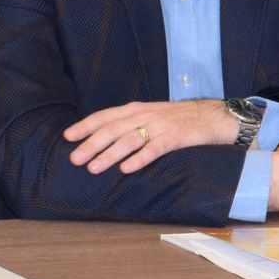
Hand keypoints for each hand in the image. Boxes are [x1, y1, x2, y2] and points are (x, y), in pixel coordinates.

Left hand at [64, 100, 238, 174]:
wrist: (210, 116)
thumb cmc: (176, 119)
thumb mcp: (149, 115)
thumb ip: (128, 123)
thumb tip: (102, 136)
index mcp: (135, 109)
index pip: (105, 116)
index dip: (86, 126)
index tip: (68, 136)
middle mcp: (144, 115)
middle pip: (112, 129)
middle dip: (91, 144)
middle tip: (75, 158)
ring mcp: (159, 126)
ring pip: (129, 140)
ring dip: (109, 154)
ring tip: (94, 167)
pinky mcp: (174, 138)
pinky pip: (154, 149)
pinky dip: (139, 159)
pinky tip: (127, 168)